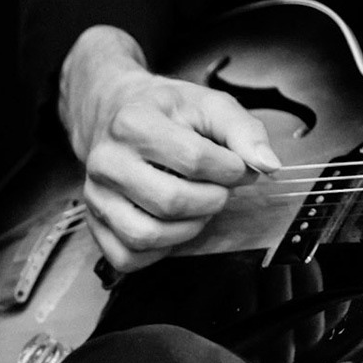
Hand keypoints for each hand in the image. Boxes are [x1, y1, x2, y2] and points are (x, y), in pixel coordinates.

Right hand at [60, 25, 282, 271]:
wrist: (116, 113)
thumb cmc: (167, 111)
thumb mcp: (211, 105)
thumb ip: (245, 131)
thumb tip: (269, 165)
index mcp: (134, 123)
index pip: (194, 160)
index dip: (230, 169)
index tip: (237, 166)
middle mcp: (107, 162)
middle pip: (172, 202)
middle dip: (214, 199)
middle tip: (221, 188)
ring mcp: (96, 196)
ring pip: (147, 235)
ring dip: (190, 228)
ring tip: (201, 205)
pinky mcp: (94, 223)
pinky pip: (126, 257)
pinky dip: (160, 251)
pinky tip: (176, 225)